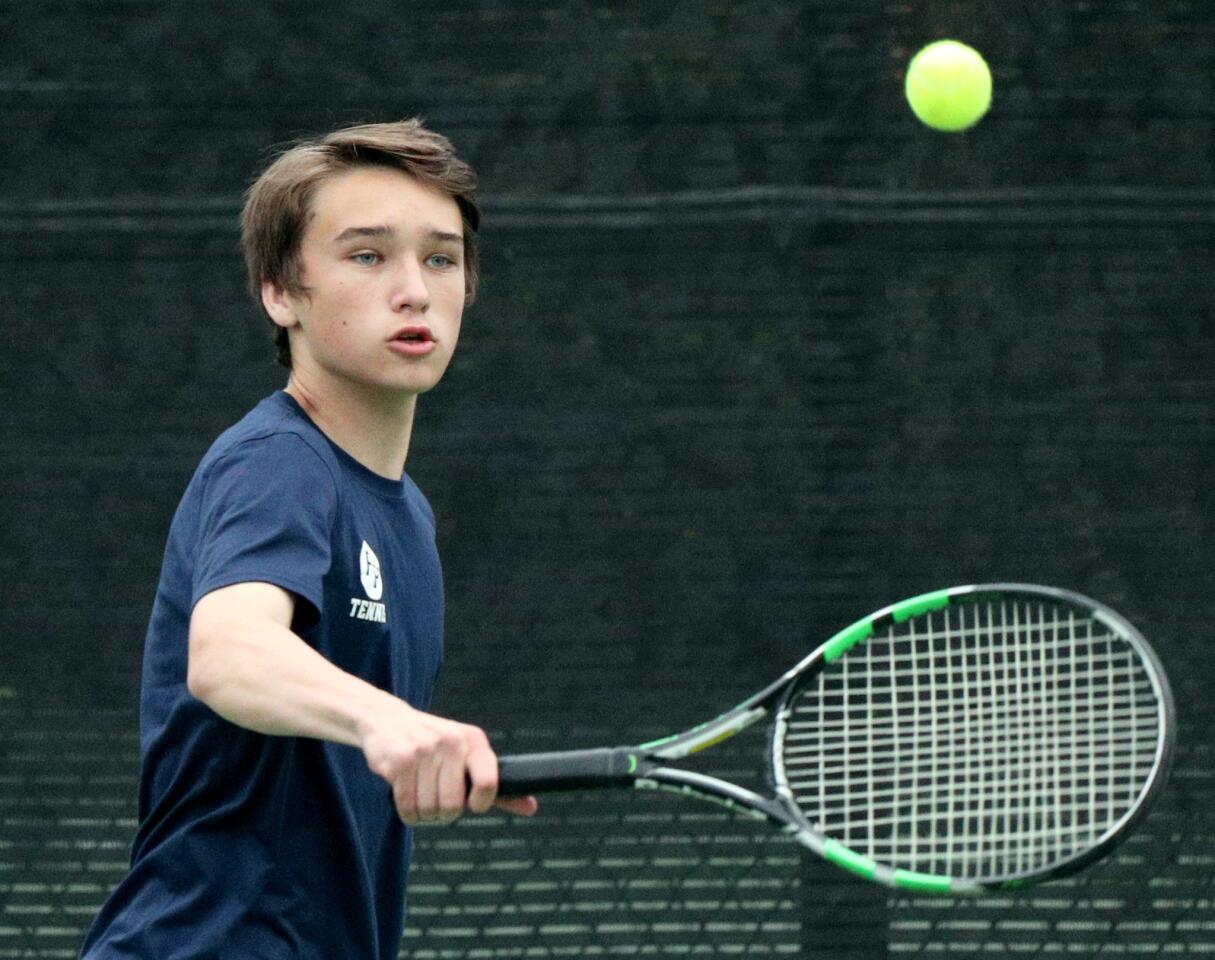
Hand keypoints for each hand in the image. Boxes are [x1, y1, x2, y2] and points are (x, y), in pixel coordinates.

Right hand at [358, 697, 536, 824]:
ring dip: (423, 814)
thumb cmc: (436, 747)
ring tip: (420, 795)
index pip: (489, 783)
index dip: (481, 804)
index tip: (473, 805)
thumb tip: (531, 808)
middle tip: (438, 800)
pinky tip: (405, 793)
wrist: (388, 721)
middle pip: (453, 807)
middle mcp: (452, 742)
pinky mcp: (400, 761)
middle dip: (444, 814)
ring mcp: (424, 750)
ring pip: (429, 810)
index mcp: (474, 741)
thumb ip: (497, 786)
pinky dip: (407, 812)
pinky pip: (407, 807)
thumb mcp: (468, 757)